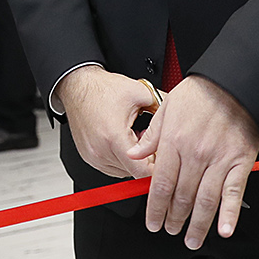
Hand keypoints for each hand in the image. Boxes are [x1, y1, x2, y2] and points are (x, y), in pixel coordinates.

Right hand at [54, 65, 161, 181]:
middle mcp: (101, 151)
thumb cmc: (103, 89)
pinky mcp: (89, 157)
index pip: (142, 171)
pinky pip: (112, 168)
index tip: (165, 161)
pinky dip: (122, 159)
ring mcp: (93, 156)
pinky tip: (124, 142)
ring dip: (134, 161)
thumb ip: (164, 107)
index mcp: (114, 137)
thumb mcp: (140, 93)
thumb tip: (181, 117)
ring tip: (135, 139)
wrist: (77, 86)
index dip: (158, 168)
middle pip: (134, 173)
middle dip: (147, 161)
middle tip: (152, 144)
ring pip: (123, 172)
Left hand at [128, 75, 258, 249]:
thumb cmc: (200, 94)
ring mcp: (219, 160)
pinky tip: (223, 230)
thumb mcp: (166, 109)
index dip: (155, 207)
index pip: (160, 184)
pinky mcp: (241, 162)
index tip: (153, 221)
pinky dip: (229, 214)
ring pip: (205, 200)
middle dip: (174, 218)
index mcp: (174, 142)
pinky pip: (234, 193)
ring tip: (191, 238)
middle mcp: (195, 154)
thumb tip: (134, 154)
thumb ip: (151, 137)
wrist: (234, 83)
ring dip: (197, 224)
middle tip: (170, 230)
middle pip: (181, 196)